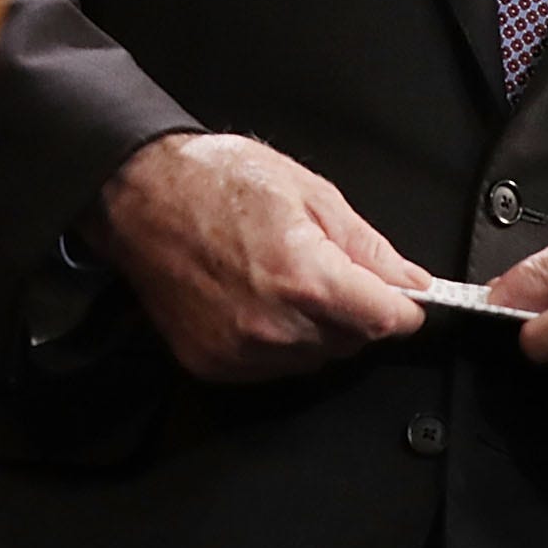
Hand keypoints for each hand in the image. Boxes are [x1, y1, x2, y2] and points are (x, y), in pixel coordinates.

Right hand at [83, 133, 430, 381]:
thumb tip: (411, 280)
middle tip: (323, 265)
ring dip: (315, 327)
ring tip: (281, 277)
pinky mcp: (213, 364)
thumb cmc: (212, 181)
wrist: (137, 195)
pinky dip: (276, 341)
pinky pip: (271, 367)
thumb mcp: (307, 191)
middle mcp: (275, 325)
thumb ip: (366, 245)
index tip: (402, 297)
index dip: (403, 306)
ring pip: (314, 358)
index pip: (387, 320)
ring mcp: (241, 350)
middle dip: (354, 309)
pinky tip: (255, 299)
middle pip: (352, 341)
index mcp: (305, 277)